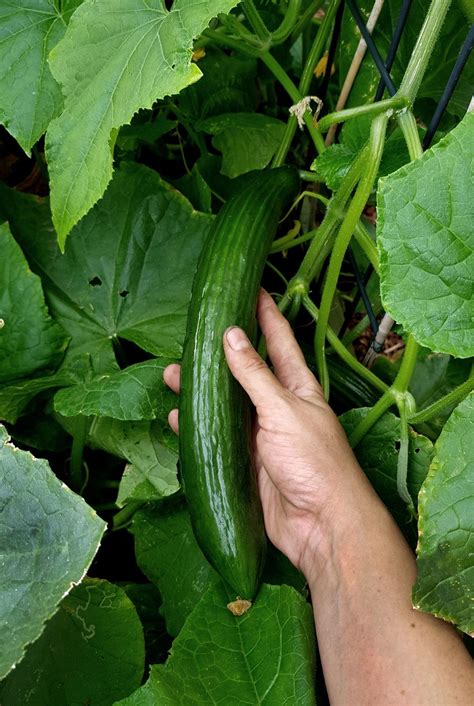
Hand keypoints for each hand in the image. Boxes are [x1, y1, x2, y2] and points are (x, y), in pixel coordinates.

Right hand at [164, 289, 371, 575]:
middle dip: (220, 351)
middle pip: (245, 370)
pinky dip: (198, 428)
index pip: (279, 340)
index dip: (265, 313)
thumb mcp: (283, 411)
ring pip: (225, 404)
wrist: (319, 527)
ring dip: (201, 389)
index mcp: (297, 387)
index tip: (251, 286)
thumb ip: (255, 376)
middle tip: (194, 333)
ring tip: (172, 373)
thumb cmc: (314, 462)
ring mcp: (260, 434)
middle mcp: (278, 406)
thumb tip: (231, 334)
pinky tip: (179, 418)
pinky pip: (217, 437)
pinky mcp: (245, 461)